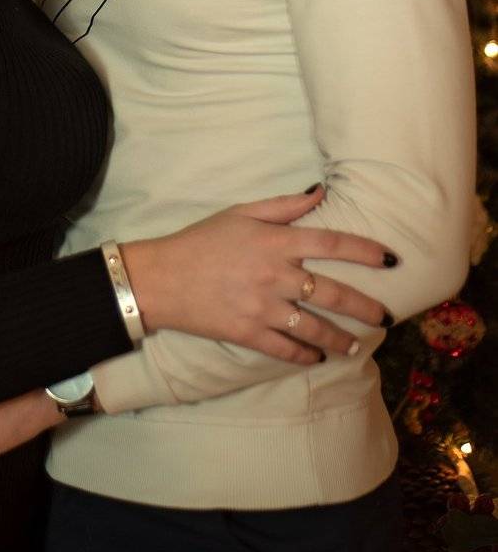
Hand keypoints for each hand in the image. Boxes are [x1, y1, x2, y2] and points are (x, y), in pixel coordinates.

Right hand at [122, 185, 396, 364]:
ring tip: (356, 345)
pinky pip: (286, 350)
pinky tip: (317, 358)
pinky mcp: (248, 333)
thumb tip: (319, 192)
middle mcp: (275, 275)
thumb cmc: (201, 240)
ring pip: (314, 328)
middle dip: (365, 306)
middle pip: (332, 293)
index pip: (331, 243)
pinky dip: (305, 356)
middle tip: (386, 316)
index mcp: (274, 241)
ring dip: (340, 339)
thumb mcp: (240, 213)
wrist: (161, 278)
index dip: (364, 250)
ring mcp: (263, 308)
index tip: (390, 259)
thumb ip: (282, 206)